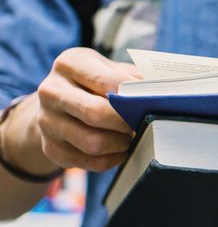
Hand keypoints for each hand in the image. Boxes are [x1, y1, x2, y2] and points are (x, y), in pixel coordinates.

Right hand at [34, 48, 139, 171]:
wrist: (59, 104)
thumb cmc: (96, 83)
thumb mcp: (111, 69)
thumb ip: (134, 78)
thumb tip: (161, 94)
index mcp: (69, 63)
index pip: (108, 82)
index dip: (134, 96)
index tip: (151, 103)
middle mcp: (51, 91)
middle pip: (96, 113)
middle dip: (126, 123)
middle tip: (141, 123)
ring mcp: (46, 122)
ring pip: (93, 143)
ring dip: (121, 144)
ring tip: (131, 137)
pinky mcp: (51, 148)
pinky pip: (90, 162)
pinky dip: (113, 159)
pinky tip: (120, 150)